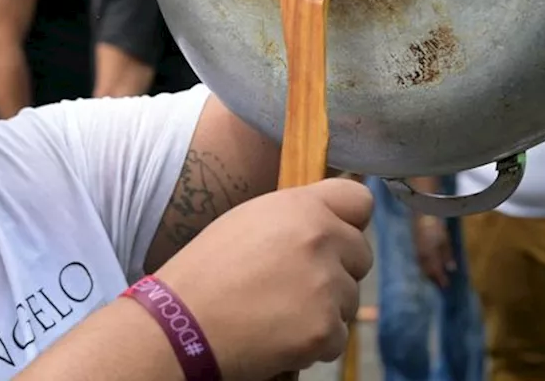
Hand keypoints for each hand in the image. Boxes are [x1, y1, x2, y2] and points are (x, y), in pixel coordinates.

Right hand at [154, 178, 372, 380]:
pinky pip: (338, 337)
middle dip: (338, 271)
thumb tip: (329, 225)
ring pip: (350, 299)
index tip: (335, 238)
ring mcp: (327, 286)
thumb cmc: (207, 271)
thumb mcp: (248, 221)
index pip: (360, 200)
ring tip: (278, 312)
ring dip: (324, 309)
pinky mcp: (325, 329)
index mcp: (300, 207)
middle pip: (362, 254)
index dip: (349, 220)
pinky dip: (315, 343)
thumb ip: (294, 218)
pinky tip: (279, 335)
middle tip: (295, 284)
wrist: (182, 323)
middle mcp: (321, 239)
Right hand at [412, 215, 455, 287]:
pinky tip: (428, 265)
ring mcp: (416, 250)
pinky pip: (419, 260)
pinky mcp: (415, 245)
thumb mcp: (445, 240)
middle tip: (440, 284)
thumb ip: (447, 255)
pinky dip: (424, 265)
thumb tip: (452, 269)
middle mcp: (421, 255)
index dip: (441, 280)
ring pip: (422, 266)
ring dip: (428, 273)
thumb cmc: (436, 225)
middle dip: (434, 278)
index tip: (446, 286)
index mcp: (429, 255)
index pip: (435, 272)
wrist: (422, 212)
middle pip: (427, 271)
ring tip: (435, 277)